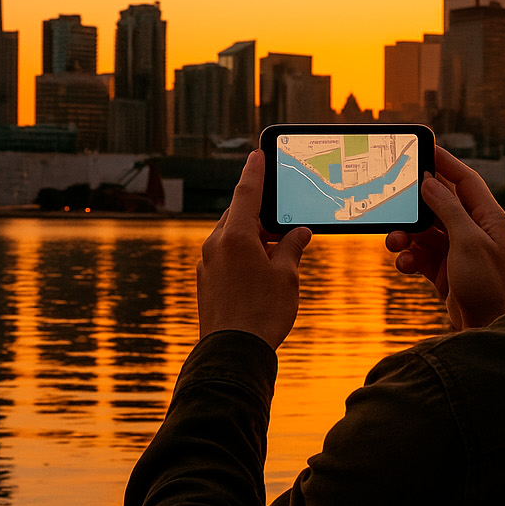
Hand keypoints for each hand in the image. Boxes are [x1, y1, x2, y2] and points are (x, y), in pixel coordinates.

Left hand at [197, 149, 312, 348]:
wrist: (233, 352)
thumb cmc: (263, 312)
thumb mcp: (286, 276)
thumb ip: (292, 248)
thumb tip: (298, 234)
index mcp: (235, 236)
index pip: (246, 193)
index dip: (255, 172)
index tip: (257, 153)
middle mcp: (215, 245)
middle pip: (238, 215)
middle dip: (259, 213)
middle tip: (281, 216)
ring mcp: (207, 264)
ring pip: (230, 237)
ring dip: (252, 236)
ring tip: (277, 250)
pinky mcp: (206, 281)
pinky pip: (225, 256)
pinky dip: (242, 254)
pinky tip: (260, 270)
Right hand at [385, 146, 504, 330]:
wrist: (489, 328)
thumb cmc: (489, 284)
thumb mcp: (468, 242)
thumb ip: (448, 209)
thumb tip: (429, 182)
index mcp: (487, 217)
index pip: (464, 180)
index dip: (443, 163)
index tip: (422, 148)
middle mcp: (472, 230)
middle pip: (438, 204)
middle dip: (414, 205)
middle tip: (393, 199)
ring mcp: (457, 250)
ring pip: (423, 231)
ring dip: (406, 235)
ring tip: (395, 241)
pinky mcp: (443, 270)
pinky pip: (419, 254)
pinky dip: (408, 257)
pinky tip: (404, 264)